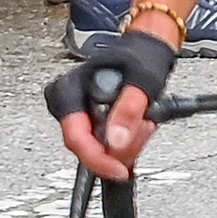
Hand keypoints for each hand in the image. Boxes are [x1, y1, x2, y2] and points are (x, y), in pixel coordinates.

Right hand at [47, 28, 176, 181]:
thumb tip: (116, 142)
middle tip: (144, 129)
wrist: (147, 48)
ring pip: (100, 148)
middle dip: (119, 147)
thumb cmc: (141, 56)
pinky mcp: (93, 120)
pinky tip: (141, 124)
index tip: (118, 169)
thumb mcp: (141, 81)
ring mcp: (80, 113)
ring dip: (127, 143)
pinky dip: (128, 139)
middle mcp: (69, 103)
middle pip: (88, 147)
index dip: (98, 159)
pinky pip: (108, 142)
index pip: (75, 138)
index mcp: (70, 90)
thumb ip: (129, 110)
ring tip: (146, 121)